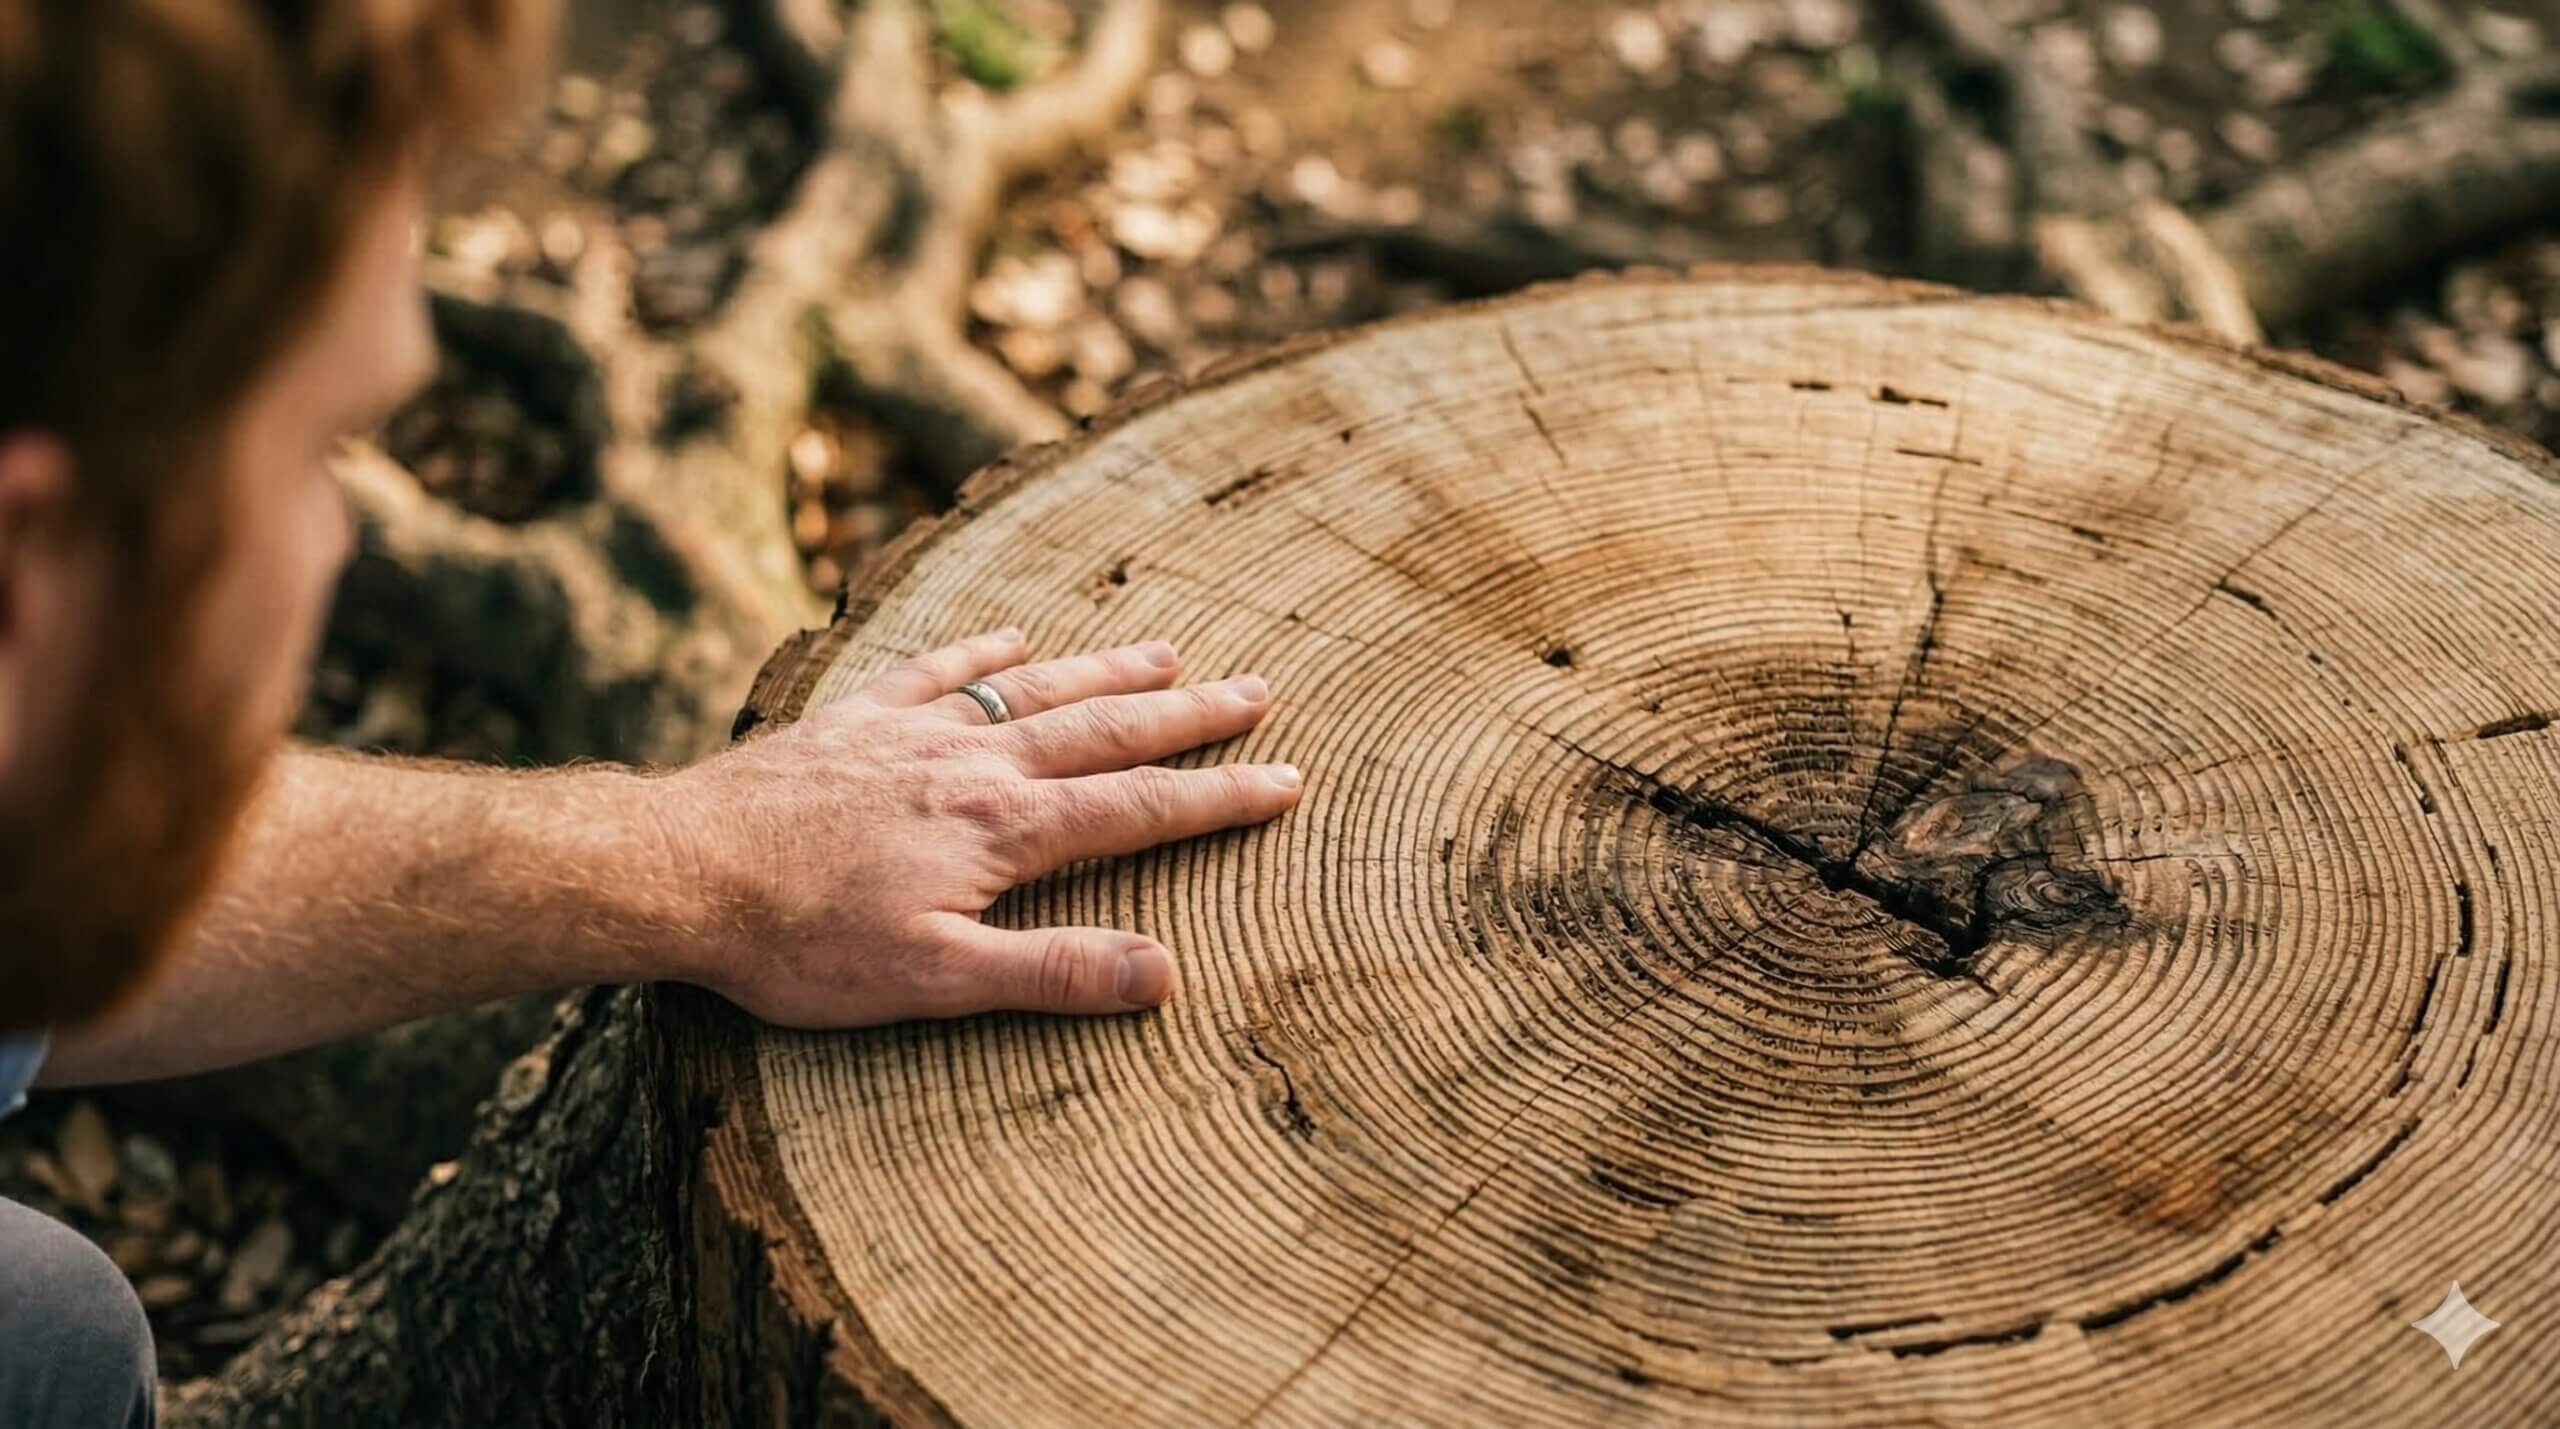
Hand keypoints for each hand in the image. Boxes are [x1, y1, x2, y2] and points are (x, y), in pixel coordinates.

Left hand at [658, 628, 1301, 1025]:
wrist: (677, 868)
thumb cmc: (801, 942)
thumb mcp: (936, 982)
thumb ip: (1055, 972)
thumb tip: (1166, 973)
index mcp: (1005, 830)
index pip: (1138, 808)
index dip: (1219, 798)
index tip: (1288, 779)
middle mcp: (974, 763)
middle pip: (1106, 730)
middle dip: (1190, 715)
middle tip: (1259, 691)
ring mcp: (914, 732)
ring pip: (1037, 691)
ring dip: (1109, 671)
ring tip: (1171, 651)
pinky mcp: (855, 720)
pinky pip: (938, 670)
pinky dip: (986, 652)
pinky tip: (1017, 638)